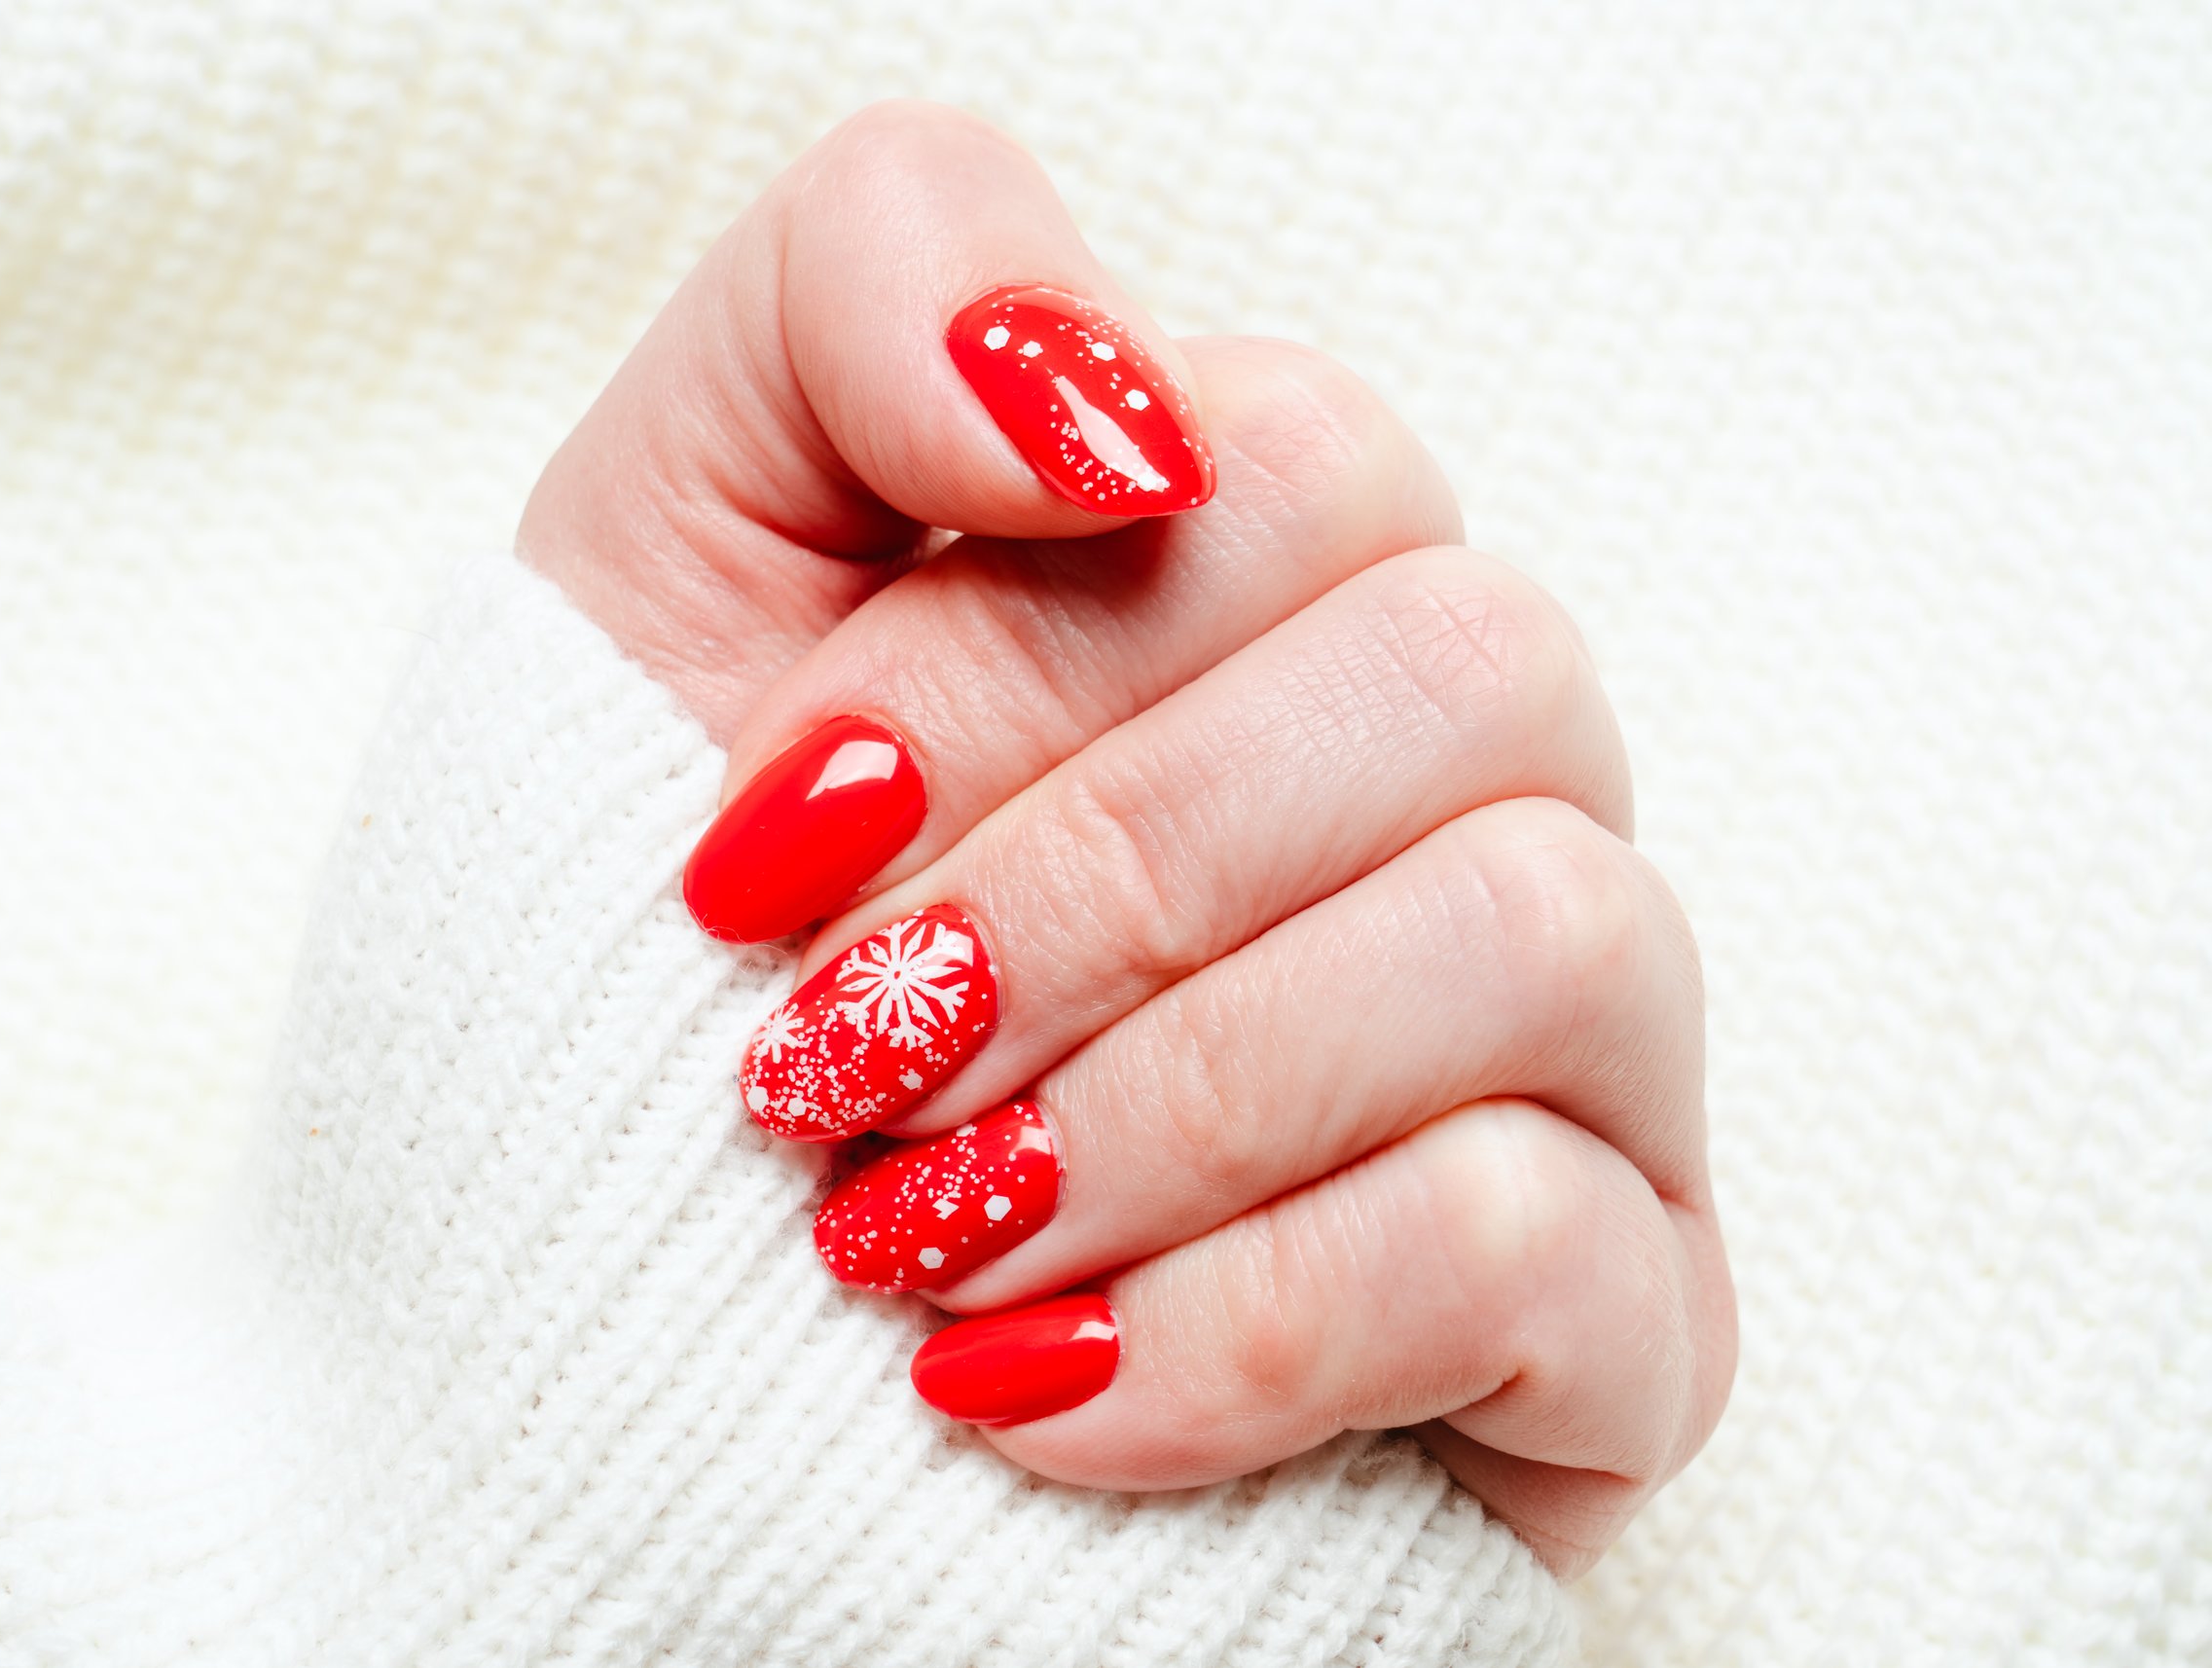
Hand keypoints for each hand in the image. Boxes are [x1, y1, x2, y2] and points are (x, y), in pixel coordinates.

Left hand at [519, 100, 1733, 1574]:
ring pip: (1546, 937)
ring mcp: (1584, 1055)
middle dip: (1094, 888)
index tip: (747, 862)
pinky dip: (1246, 1322)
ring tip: (909, 1237)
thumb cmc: (660, 945)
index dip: (1003, 665)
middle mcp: (1474, 788)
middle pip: (1466, 677)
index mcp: (1289, 589)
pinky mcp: (1617, 1315)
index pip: (1300, 473)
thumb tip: (1117, 409)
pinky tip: (1035, 1393)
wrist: (630, 1337)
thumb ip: (870, 299)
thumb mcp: (674, 551)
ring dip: (1165, 1102)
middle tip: (829, 1066)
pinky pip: (1551, 1253)